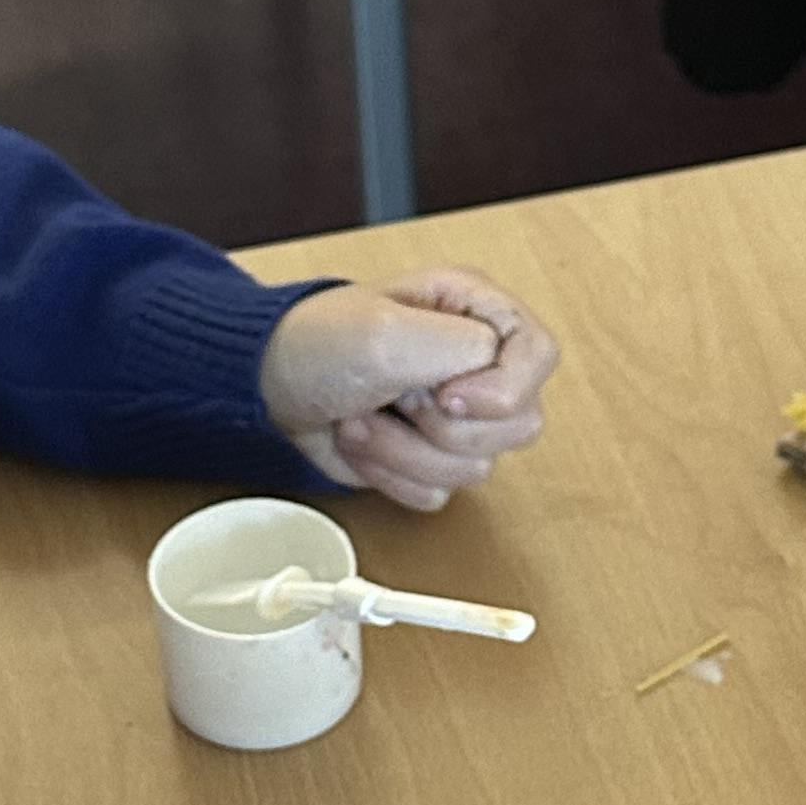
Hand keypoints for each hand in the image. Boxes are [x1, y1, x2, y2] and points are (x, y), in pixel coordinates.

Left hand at [259, 270, 559, 509]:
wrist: (266, 386)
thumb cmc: (313, 344)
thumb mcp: (387, 331)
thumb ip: (463, 349)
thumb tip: (493, 387)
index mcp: (476, 313)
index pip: (539, 356)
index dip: (501, 389)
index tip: (447, 395)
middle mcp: (474, 365)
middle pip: (517, 424)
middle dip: (441, 426)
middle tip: (396, 397)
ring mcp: (454, 416)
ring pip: (476, 467)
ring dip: (405, 452)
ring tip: (364, 416)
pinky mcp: (428, 458)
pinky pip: (440, 491)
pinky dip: (393, 475)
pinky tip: (364, 442)